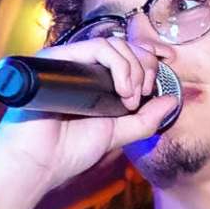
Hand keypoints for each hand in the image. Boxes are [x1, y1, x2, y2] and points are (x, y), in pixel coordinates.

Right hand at [0, 32, 183, 193]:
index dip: (149, 55)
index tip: (166, 67)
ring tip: (129, 98)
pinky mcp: (54, 60)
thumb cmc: (66, 151)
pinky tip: (121, 90)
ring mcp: (66, 62)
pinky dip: (117, 65)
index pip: (126, 54)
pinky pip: (94, 47)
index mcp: (92, 80)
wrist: (37, 164)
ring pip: (111, 44)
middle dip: (144, 67)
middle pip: (123, 45)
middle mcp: (79, 67)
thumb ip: (143, 120)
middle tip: (141, 95)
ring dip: (132, 68)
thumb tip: (172, 100)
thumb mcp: (115, 134)